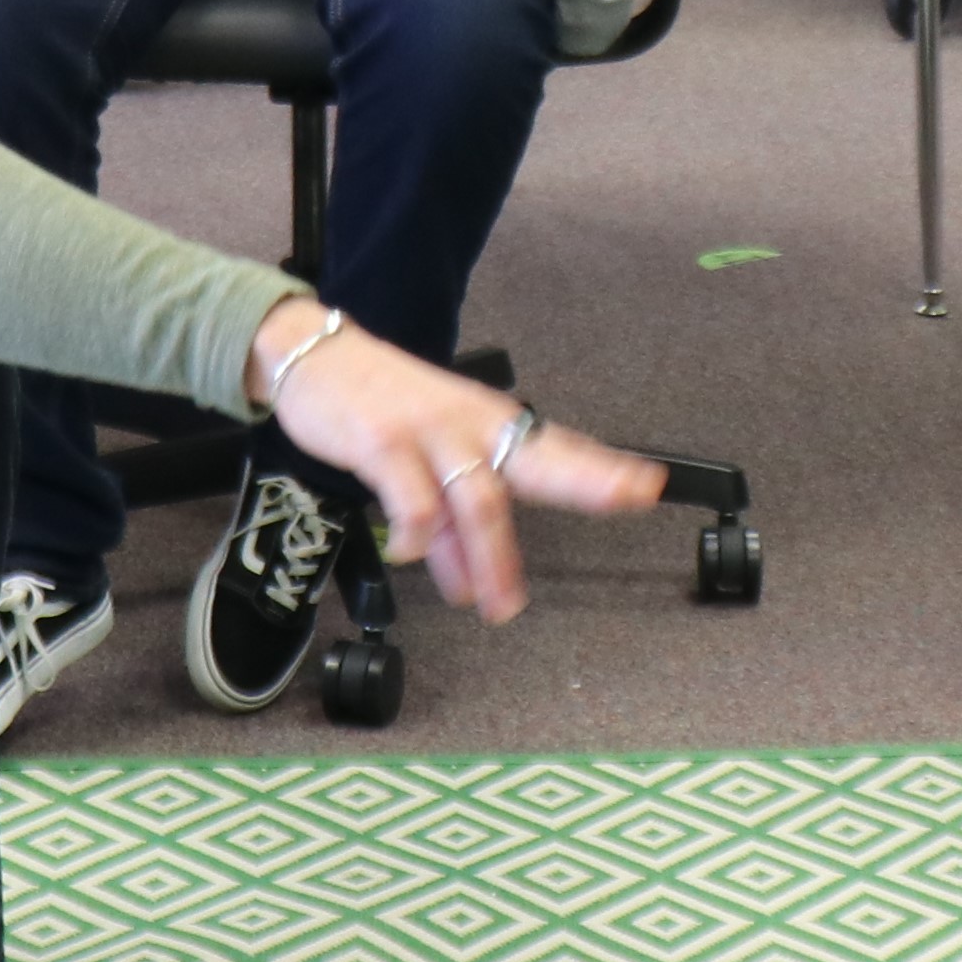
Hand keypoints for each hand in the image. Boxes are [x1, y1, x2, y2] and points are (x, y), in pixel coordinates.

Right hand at [250, 295, 658, 618]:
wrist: (313, 355)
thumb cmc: (381, 407)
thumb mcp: (426, 462)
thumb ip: (452, 525)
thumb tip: (474, 583)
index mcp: (489, 425)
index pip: (557, 448)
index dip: (604, 468)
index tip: (647, 487)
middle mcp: (470, 425)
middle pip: (536, 459)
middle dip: (587, 481)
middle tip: (627, 499)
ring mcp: (429, 431)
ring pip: (477, 497)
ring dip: (491, 557)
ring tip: (497, 605)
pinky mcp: (383, 441)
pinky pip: (411, 496)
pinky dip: (416, 533)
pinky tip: (411, 555)